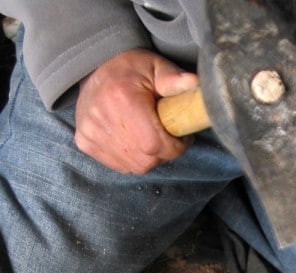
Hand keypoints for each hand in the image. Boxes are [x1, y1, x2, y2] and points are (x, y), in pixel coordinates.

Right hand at [75, 49, 198, 173]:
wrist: (93, 68)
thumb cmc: (130, 69)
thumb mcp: (156, 66)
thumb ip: (174, 79)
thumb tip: (195, 84)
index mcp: (123, 99)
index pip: (155, 144)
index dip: (175, 147)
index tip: (182, 138)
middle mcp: (102, 119)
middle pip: (147, 160)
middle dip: (164, 153)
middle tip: (167, 136)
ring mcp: (91, 133)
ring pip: (135, 167)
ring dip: (149, 159)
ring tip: (151, 137)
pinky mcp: (85, 142)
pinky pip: (120, 166)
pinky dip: (133, 159)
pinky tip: (135, 141)